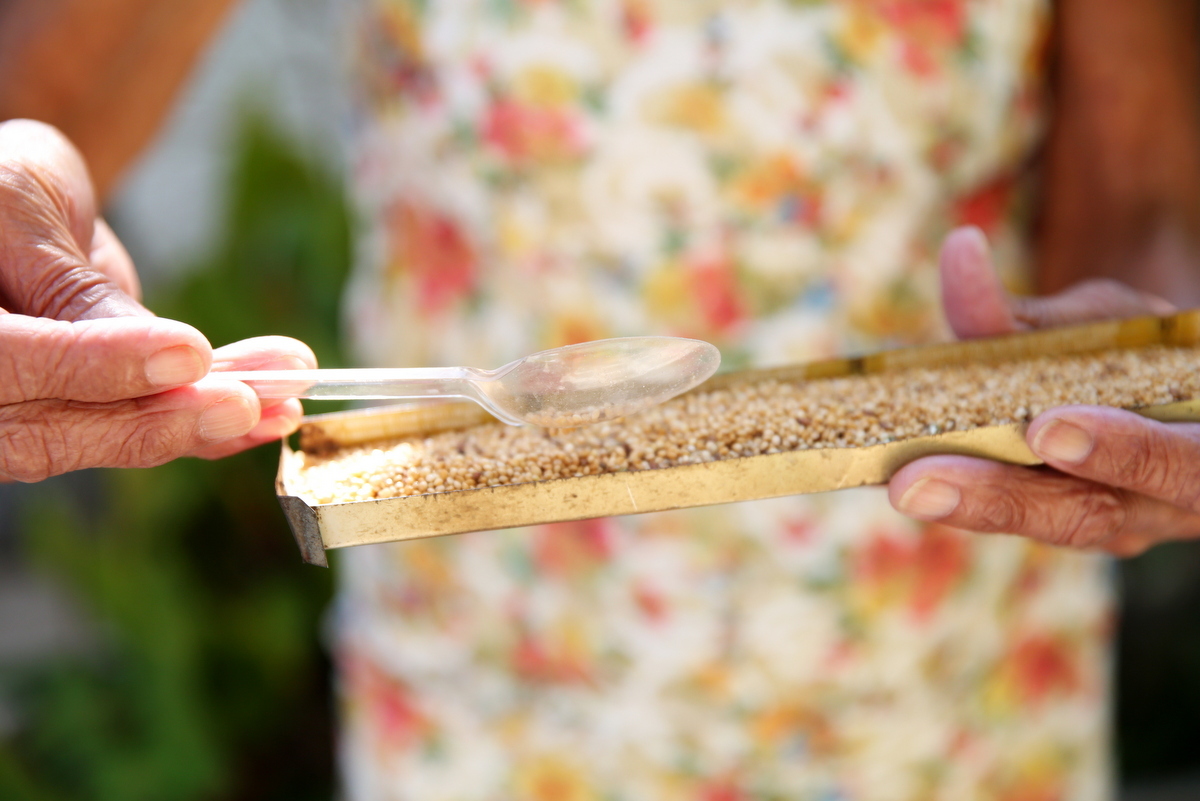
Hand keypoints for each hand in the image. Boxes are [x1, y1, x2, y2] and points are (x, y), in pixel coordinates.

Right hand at [0, 119, 313, 481]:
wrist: (11, 215)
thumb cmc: (5, 193)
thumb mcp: (22, 209)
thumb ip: (71, 284)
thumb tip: (157, 353)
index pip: (7, 365)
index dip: (96, 365)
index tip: (187, 354)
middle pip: (57, 429)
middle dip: (165, 416)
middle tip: (249, 401)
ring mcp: (21, 418)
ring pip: (108, 439)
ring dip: (205, 425)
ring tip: (286, 399)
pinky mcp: (78, 423)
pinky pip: (140, 435)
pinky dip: (209, 430)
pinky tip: (273, 418)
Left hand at [888, 227, 1199, 555]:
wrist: (1174, 394)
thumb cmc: (1151, 349)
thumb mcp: (1114, 319)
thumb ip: (1038, 311)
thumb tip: (958, 251)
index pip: (1184, 461)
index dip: (1122, 448)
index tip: (1047, 427)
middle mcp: (1172, 502)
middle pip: (1090, 513)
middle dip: (1001, 496)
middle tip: (917, 483)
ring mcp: (1124, 524)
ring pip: (1050, 524)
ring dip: (970, 507)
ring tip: (902, 487)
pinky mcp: (1076, 527)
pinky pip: (1021, 519)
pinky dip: (964, 499)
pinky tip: (898, 479)